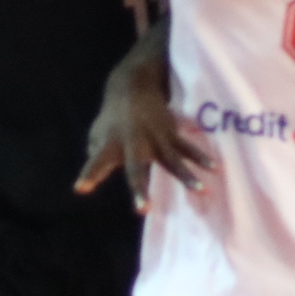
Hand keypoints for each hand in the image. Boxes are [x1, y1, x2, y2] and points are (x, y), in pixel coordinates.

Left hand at [76, 44, 212, 212]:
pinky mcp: (170, 133)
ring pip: (173, 160)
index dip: (88, 175)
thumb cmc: (112, 116)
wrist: (133, 85)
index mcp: (111, 144)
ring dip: (186, 176)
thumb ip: (96, 157)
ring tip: (201, 190)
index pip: (96, 162)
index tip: (80, 188)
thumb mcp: (98, 133)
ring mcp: (155, 139)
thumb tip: (92, 179)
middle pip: (136, 169)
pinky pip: (187, 147)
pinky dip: (200, 157)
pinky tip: (214, 167)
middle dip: (139, 189)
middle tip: (142, 210)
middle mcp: (133, 144)